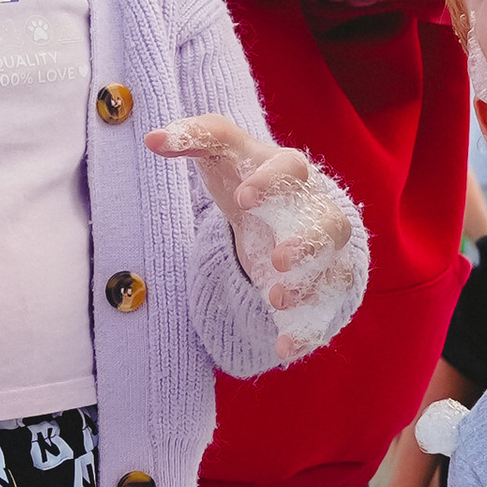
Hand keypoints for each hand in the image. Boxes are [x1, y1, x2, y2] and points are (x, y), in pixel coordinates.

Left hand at [148, 114, 364, 362]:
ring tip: (275, 299)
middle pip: (329, 225)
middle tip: (279, 259)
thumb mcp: (221, 154)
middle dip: (308, 244)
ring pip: (335, 270)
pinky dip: (308, 332)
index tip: (241, 198)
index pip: (291, 169)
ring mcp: (322, 254)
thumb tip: (152, 138)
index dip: (271, 182)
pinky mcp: (317, 289)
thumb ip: (191, 138)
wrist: (280, 210)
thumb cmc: (246, 176)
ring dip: (310, 286)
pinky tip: (284, 348)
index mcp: (290, 173)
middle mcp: (315, 212)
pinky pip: (323, 312)